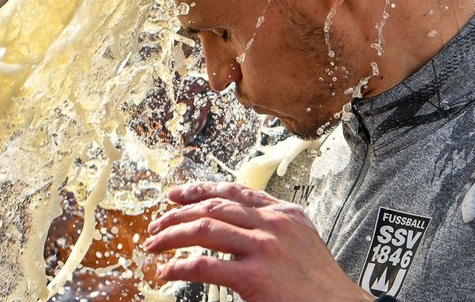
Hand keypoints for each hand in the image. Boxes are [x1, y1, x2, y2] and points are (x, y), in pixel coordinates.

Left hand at [143, 182, 369, 301]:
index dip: (200, 190)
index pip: (235, 191)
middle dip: (179, 213)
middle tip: (158, 224)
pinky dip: (179, 267)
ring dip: (172, 235)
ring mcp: (265, 248)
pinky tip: (167, 272)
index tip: (178, 195)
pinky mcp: (254, 276)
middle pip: (214, 206)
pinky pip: (205, 266)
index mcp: (286, 213)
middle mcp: (274, 224)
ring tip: (154, 244)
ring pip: (204, 229)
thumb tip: (239, 226)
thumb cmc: (320, 283)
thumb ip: (275, 228)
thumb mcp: (302, 241)